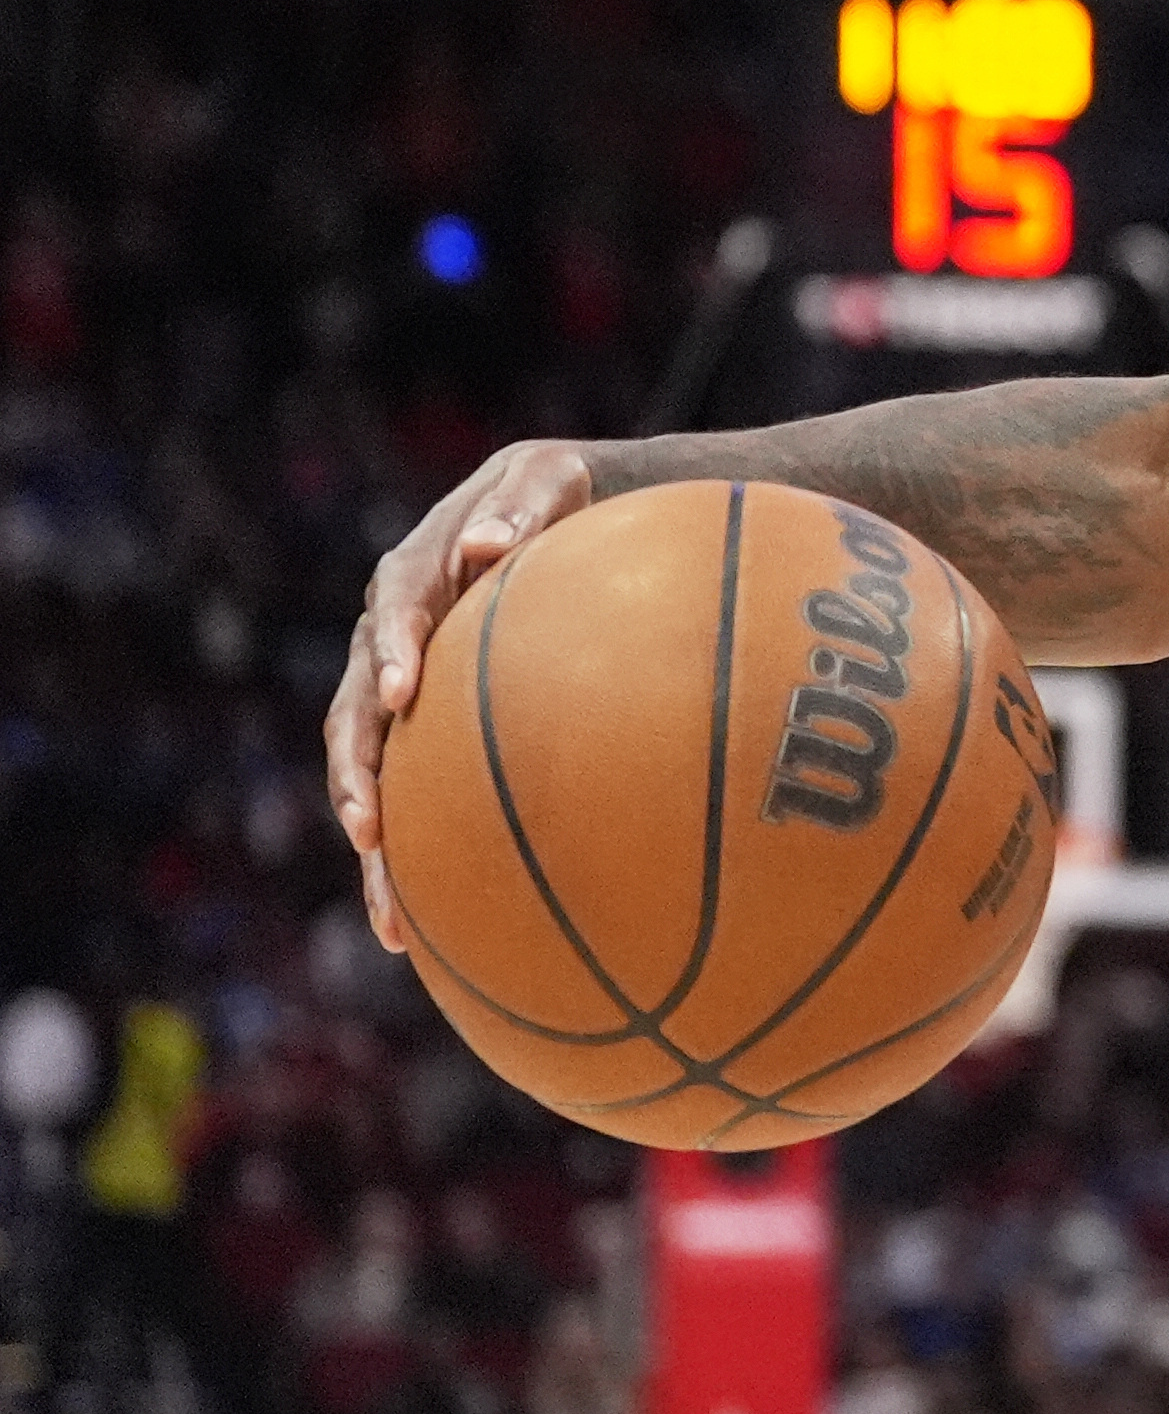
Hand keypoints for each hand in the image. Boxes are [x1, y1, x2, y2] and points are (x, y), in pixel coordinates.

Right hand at [325, 437, 604, 953]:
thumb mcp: (553, 479)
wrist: (569, 512)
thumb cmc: (568, 494)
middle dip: (359, 773)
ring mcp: (402, 692)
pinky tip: (423, 934)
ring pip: (369, 774)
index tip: (400, 695)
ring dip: (375, 842)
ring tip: (390, 911)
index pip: (392, 612)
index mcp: (416, 575)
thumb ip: (524, 506)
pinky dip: (410, 863)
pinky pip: (410, 799)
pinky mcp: (428, 734)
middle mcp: (392, 641)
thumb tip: (488, 546)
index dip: (390, 653)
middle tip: (371, 827)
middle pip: (354, 714)